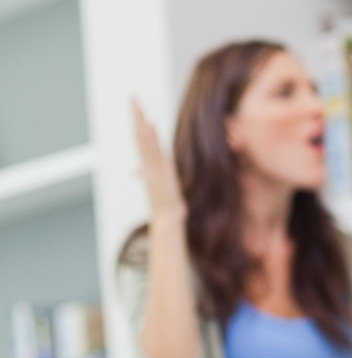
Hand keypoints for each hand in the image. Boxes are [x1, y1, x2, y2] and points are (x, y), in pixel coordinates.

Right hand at [131, 100, 185, 219]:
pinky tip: (151, 125)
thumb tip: (135, 169)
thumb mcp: (160, 180)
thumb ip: (149, 170)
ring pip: (145, 140)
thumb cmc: (165, 199)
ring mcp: (152, 166)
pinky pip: (153, 151)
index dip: (139, 121)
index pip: (142, 136)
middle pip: (140, 133)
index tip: (136, 104)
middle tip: (132, 96)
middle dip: (137, 115)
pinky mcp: (158, 172)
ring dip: (141, 122)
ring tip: (138, 106)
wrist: (167, 215)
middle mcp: (148, 161)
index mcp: (149, 161)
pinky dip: (151, 138)